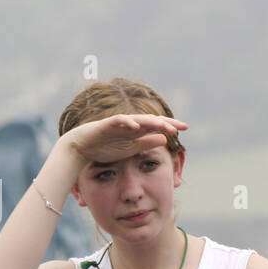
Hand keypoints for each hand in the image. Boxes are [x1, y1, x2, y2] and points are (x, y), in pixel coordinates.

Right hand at [64, 114, 187, 167]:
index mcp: (137, 131)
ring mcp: (119, 123)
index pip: (157, 126)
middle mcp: (130, 124)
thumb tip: (165, 139)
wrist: (82, 148)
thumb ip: (146, 143)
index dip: (170, 126)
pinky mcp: (106, 124)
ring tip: (163, 125)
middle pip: (151, 121)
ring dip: (151, 122)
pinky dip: (128, 122)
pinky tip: (137, 126)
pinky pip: (119, 121)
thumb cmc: (105, 148)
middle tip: (182, 126)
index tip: (185, 128)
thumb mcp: (130, 149)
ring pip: (138, 119)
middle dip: (166, 122)